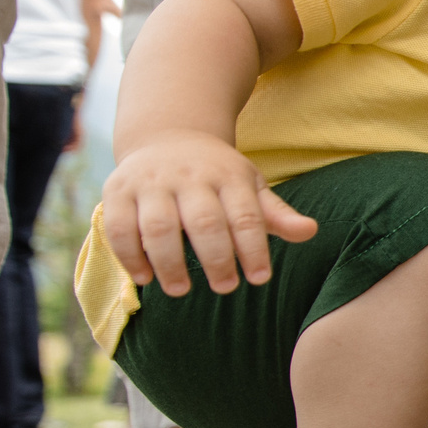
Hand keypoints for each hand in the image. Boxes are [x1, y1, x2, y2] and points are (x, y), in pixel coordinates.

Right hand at [101, 132, 318, 296]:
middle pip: (203, 223)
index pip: (245, 216)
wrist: (167, 137)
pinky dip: (129, 256)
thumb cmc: (218, 175)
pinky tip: (145, 278)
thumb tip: (310, 231)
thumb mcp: (251, 187)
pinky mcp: (117, 189)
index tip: (260, 278)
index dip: (254, 249)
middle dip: (216, 259)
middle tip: (225, 287)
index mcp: (228, 176)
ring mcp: (150, 182)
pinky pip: (118, 227)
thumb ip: (276, 214)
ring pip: (158, 227)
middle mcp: (188, 176)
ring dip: (169, 263)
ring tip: (180, 290)